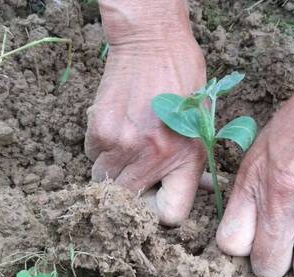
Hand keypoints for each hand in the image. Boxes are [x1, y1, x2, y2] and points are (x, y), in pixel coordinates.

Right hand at [85, 0, 207, 224]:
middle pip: (127, 202)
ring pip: (104, 180)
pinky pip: (92, 155)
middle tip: (137, 172)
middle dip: (131, 192)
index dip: (160, 212)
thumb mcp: (201, 125)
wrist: (153, 44)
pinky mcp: (99, 129)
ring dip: (113, 170)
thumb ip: (194, 163)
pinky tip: (116, 127)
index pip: (169, 216)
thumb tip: (200, 190)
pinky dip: (100, 149)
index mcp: (186, 158)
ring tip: (128, 144)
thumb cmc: (184, 81)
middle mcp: (153, 157)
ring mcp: (122, 144)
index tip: (156, 198)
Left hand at [216, 53, 293, 276]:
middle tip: (287, 246)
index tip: (254, 239)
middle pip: (267, 268)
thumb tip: (251, 225)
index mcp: (253, 180)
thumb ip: (254, 187)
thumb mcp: (264, 145)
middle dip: (277, 262)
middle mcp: (282, 200)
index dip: (243, 247)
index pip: (230, 244)